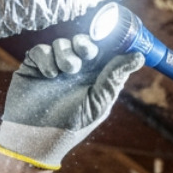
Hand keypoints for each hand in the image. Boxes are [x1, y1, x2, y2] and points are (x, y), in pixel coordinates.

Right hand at [0, 34, 143, 169]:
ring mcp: (55, 67)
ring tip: (66, 71)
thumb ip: (114, 77)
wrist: (34, 137)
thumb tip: (139, 56)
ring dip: (67, 54)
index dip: (109, 42)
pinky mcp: (35, 66)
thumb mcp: (98, 103)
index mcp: (96, 78)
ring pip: (63, 43)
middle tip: (87, 53)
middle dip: (86, 43)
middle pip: (84, 42)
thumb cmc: (70, 127)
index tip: (112, 35)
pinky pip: (43, 49)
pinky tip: (48, 75)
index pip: (105, 52)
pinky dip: (47, 58)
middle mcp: (77, 70)